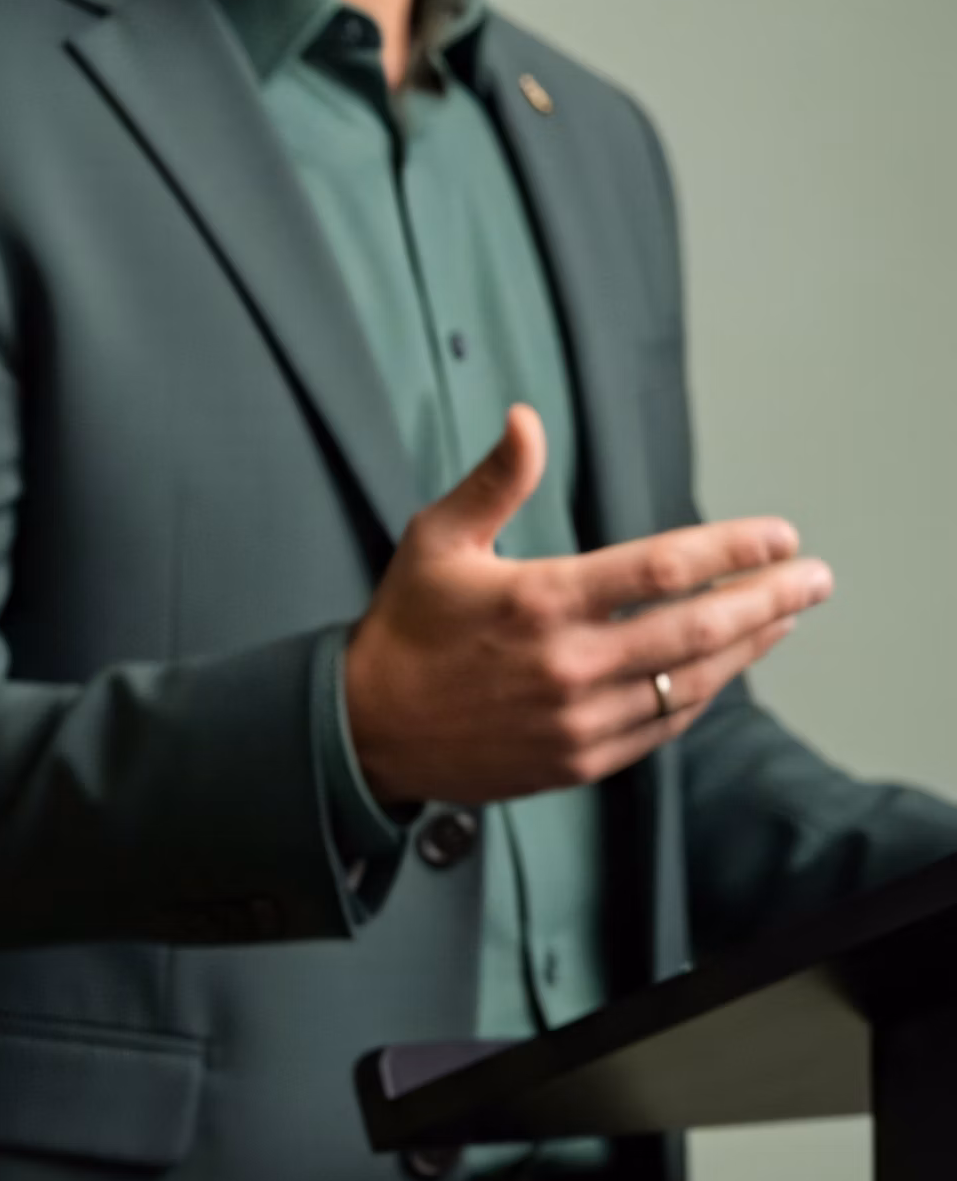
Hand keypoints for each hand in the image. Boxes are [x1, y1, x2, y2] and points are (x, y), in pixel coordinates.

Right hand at [342, 404, 831, 809]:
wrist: (364, 731)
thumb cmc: (405, 627)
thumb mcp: (437, 540)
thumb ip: (495, 480)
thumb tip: (527, 419)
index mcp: (540, 600)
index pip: (664, 569)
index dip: (734, 548)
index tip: (779, 535)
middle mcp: (568, 665)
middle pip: (699, 629)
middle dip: (770, 598)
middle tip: (815, 577)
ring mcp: (577, 720)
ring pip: (691, 682)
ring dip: (748, 647)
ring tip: (784, 616)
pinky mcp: (577, 761)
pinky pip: (662, 727)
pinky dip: (702, 694)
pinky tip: (725, 667)